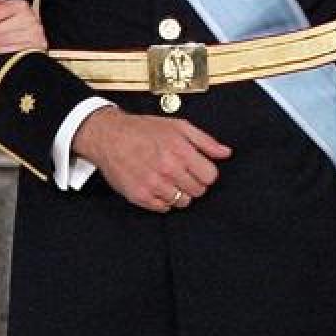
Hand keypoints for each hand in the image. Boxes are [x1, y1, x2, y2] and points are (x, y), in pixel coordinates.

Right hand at [72, 106, 230, 211]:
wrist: (109, 136)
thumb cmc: (143, 130)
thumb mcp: (178, 126)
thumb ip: (205, 141)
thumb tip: (226, 153)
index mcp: (180, 150)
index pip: (210, 176)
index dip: (205, 173)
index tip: (197, 169)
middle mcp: (168, 169)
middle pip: (198, 191)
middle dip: (193, 183)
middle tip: (181, 173)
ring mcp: (153, 184)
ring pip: (183, 202)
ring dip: (179, 193)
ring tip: (168, 179)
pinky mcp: (140, 196)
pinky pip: (163, 209)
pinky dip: (163, 200)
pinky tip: (156, 186)